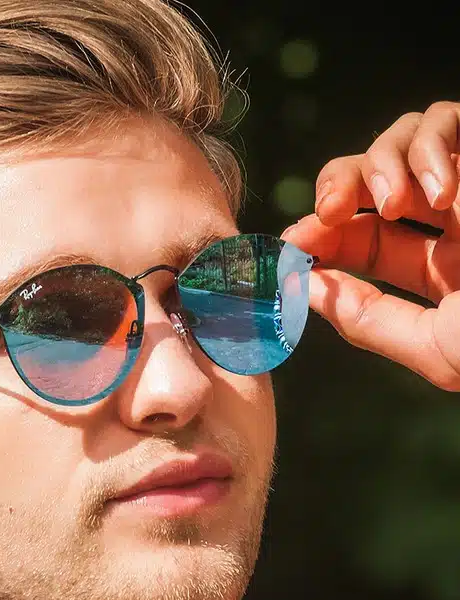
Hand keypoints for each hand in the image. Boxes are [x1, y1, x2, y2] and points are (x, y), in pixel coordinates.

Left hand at [282, 102, 459, 389]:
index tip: (290, 245)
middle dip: (337, 191)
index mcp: (442, 270)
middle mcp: (458, 221)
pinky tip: (437, 190)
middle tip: (322, 216)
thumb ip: (369, 322)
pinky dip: (429, 143)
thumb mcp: (438, 347)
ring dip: (380, 166)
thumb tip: (308, 290)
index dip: (320, 237)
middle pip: (372, 183)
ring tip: (398, 205)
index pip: (364, 241)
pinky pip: (447, 118)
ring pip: (402, 141)